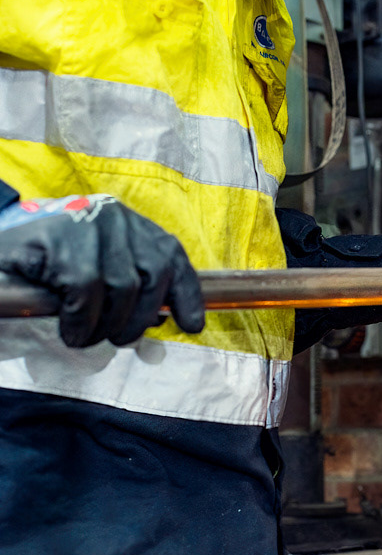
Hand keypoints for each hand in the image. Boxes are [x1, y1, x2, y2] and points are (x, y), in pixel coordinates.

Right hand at [0, 195, 204, 347]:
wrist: (1, 258)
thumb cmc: (49, 274)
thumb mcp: (97, 278)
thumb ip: (132, 294)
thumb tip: (167, 323)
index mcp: (128, 224)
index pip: (170, 254)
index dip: (186, 293)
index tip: (191, 325)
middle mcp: (114, 217)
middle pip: (152, 277)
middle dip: (136, 320)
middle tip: (112, 337)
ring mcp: (87, 224)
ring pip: (122, 288)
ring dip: (104, 325)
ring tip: (83, 335)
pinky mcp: (59, 241)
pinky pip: (86, 292)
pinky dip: (80, 321)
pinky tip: (68, 328)